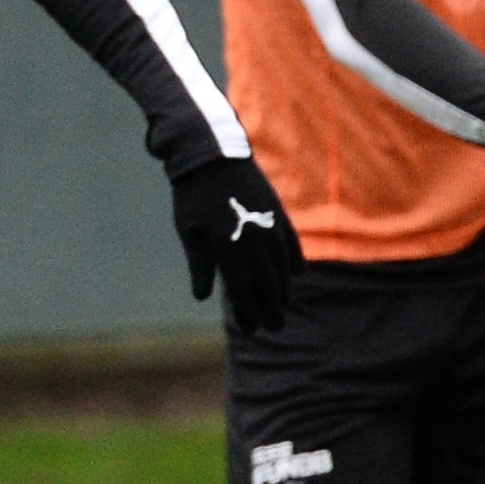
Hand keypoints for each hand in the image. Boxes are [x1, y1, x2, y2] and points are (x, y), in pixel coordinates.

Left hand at [170, 154, 303, 333]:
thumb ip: (199, 263)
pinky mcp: (278, 213)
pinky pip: (291, 243)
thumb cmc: (193, 195)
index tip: (252, 328)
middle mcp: (252, 239)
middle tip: (273, 328)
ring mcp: (269, 226)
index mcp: (227, 246)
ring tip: (283, 306)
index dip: (248, 311)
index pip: (242, 289)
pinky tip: (296, 274)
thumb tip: (201, 296)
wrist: (213, 155)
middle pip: (266, 284)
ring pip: (282, 267)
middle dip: (271, 309)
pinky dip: (294, 260)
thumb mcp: (188, 229)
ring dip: (284, 290)